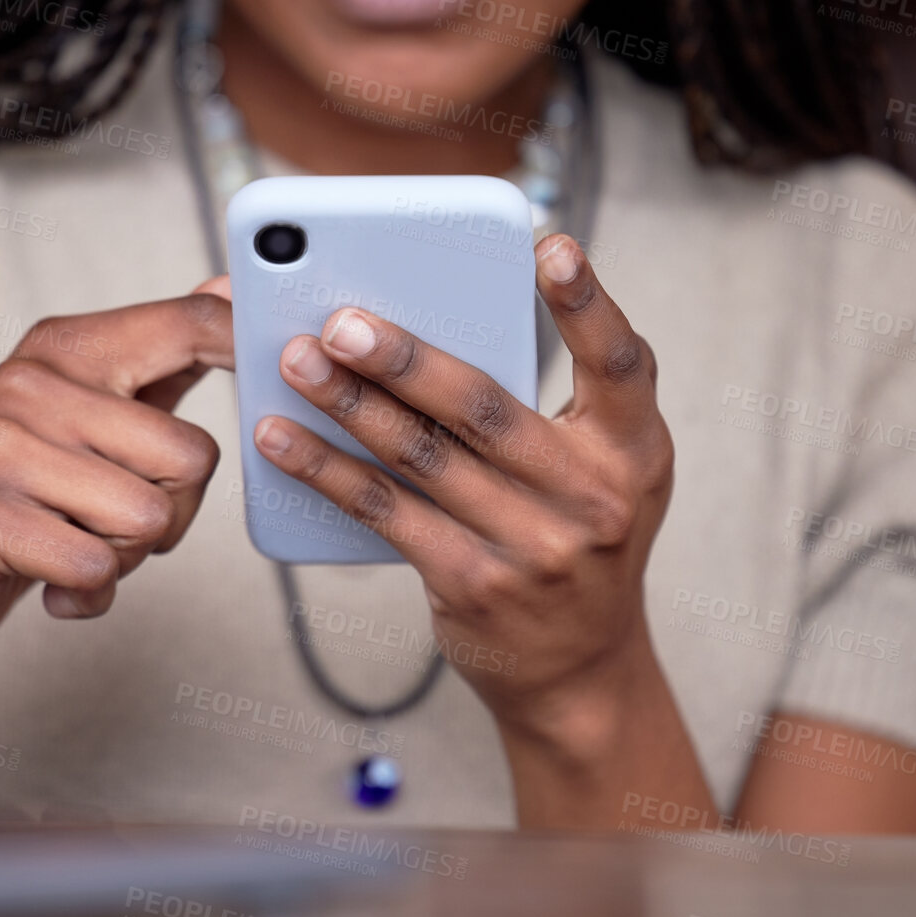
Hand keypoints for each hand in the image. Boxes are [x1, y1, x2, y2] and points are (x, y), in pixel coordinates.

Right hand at [0, 285, 233, 673]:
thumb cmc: (25, 489)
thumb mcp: (91, 409)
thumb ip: (163, 356)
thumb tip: (227, 286)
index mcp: (66, 344)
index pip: (191, 324)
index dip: (248, 346)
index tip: (275, 369)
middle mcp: (32, 381)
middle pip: (193, 457)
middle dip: (174, 512)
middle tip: (112, 518)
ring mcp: (1, 446)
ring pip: (152, 518)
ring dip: (128, 557)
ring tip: (76, 541)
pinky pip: (97, 566)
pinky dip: (90, 592)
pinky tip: (53, 580)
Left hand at [252, 234, 673, 746]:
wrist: (580, 671)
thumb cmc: (575, 535)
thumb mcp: (600, 469)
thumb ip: (547, 404)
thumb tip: (426, 325)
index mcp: (633, 448)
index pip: (620, 363)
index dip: (588, 303)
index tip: (549, 245)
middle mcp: (593, 496)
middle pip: (485, 408)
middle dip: (405, 358)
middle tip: (340, 318)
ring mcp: (534, 547)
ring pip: (423, 458)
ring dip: (350, 405)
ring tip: (294, 360)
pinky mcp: (473, 585)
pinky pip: (386, 513)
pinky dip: (327, 471)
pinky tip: (282, 439)